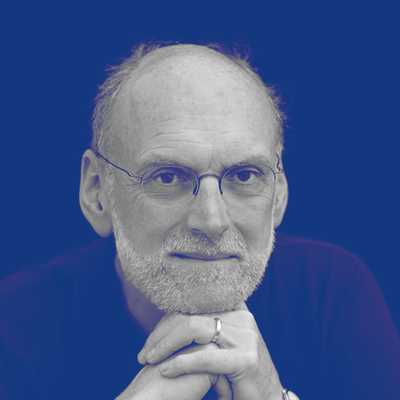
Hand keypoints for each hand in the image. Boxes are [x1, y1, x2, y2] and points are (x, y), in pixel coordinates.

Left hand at [138, 303, 282, 399]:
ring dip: (165, 345)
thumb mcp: (225, 343)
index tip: (152, 337)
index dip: (169, 318)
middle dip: (162, 333)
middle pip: (190, 315)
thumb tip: (171, 317)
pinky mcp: (246, 359)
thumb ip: (207, 327)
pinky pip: (204, 357)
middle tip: (144, 353)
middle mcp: (242, 317)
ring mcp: (246, 336)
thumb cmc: (238, 374)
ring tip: (149, 359)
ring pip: (193, 329)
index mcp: (236, 309)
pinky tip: (165, 370)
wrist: (268, 399)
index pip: (194, 303)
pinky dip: (180, 363)